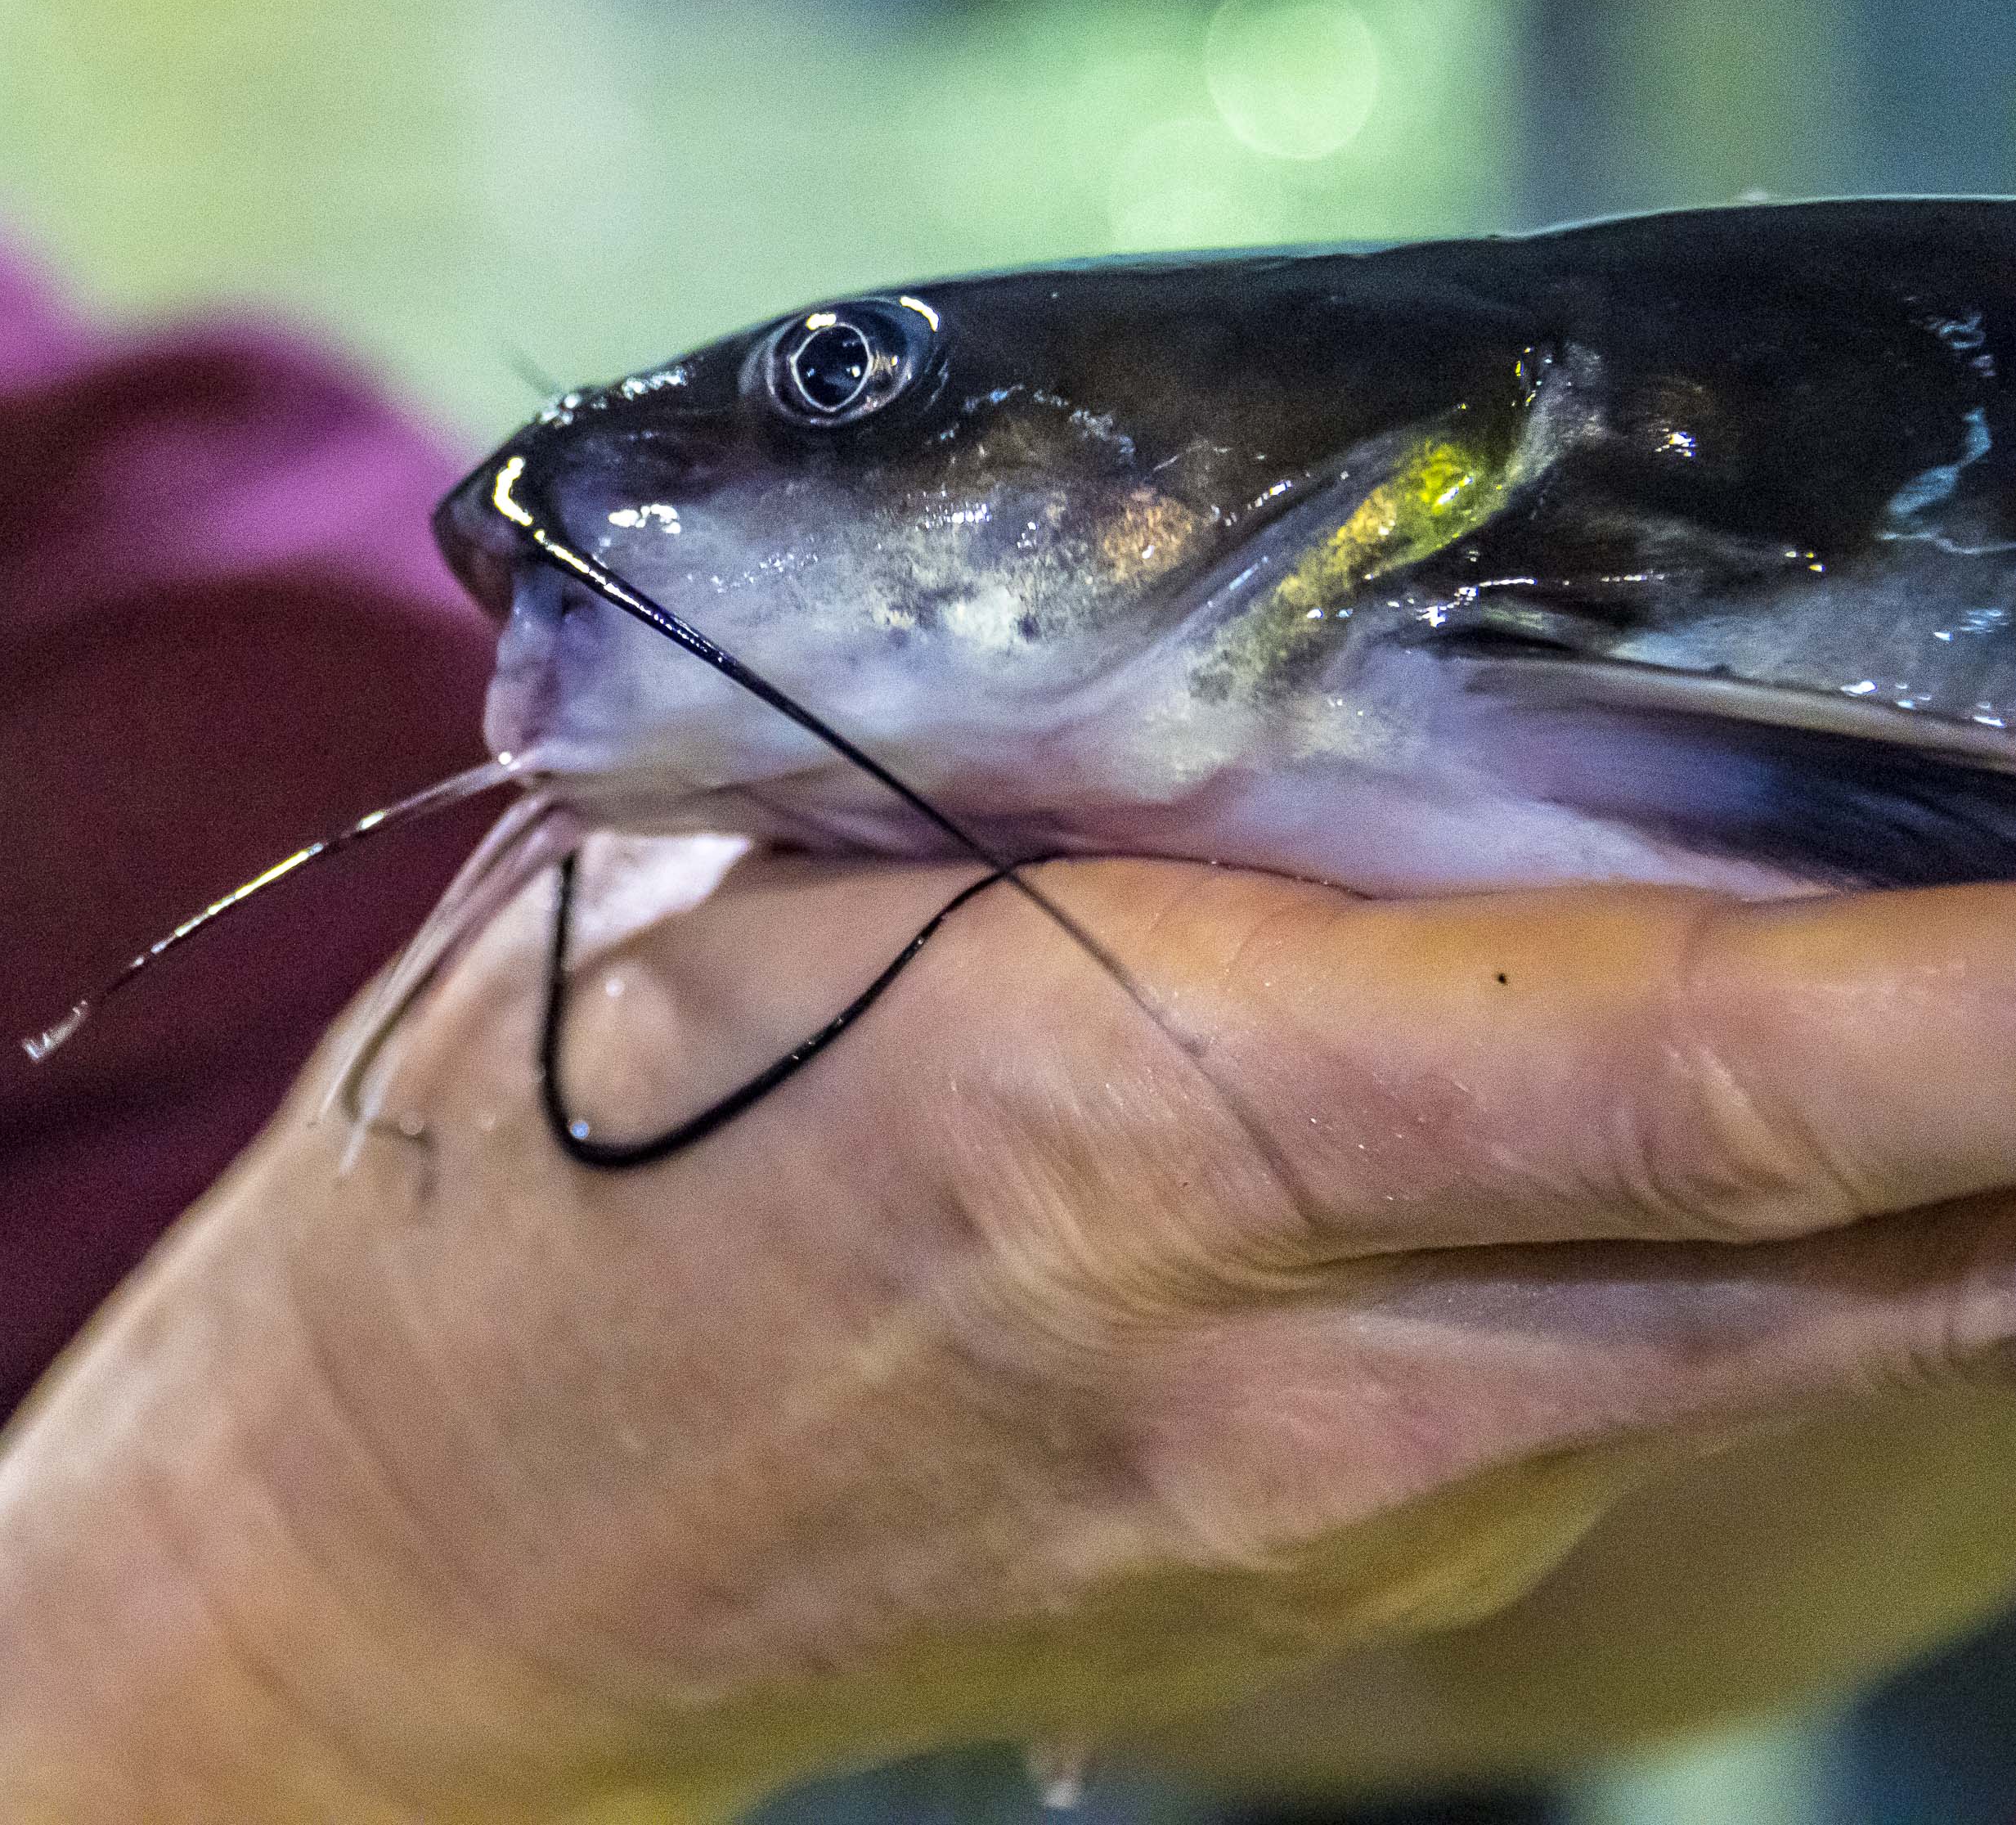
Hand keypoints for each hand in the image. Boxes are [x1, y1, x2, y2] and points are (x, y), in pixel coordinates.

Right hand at [0, 846, 2015, 1822]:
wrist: (393, 1560)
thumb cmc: (518, 1163)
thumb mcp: (736, 874)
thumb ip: (1065, 777)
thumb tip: (1368, 649)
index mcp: (1116, 1133)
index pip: (1716, 1069)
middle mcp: (1287, 1386)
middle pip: (1875, 1262)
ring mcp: (1340, 1535)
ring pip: (1802, 1350)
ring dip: (1964, 1170)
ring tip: (1987, 936)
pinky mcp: (1332, 1600)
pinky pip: (1655, 1408)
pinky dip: (1784, 1254)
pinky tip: (1781, 1111)